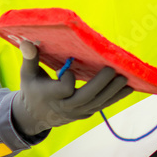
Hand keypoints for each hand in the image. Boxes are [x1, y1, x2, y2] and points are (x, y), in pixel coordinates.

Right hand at [11, 41, 133, 136]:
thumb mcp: (28, 74)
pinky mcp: (86, 114)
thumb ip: (30, 58)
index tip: (68, 67)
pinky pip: (102, 105)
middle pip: (87, 97)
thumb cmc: (32, 89)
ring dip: (114, 91)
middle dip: (101, 84)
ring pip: (98, 103)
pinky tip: (128, 88)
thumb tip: (28, 40)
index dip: (68, 79)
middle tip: (113, 70)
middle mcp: (66, 107)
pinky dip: (115, 97)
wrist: (35, 116)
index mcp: (50, 96)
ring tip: (127, 79)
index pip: (64, 89)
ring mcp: (77, 112)